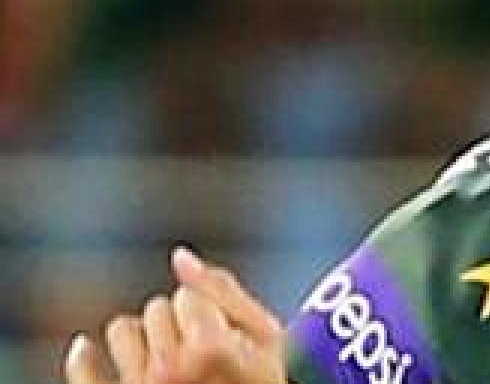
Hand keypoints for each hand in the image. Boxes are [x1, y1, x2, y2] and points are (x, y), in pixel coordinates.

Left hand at [64, 248, 286, 383]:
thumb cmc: (267, 379)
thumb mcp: (265, 335)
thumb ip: (223, 291)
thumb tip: (179, 257)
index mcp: (209, 350)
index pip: (187, 295)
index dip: (210, 308)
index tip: (230, 335)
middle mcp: (167, 372)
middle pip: (157, 308)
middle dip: (181, 323)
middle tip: (206, 356)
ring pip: (121, 329)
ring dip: (145, 340)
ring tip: (171, 364)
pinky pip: (82, 369)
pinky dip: (83, 359)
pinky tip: (87, 349)